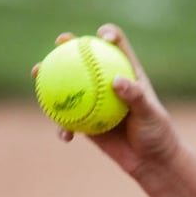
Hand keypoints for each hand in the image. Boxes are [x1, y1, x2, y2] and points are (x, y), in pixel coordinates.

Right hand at [32, 24, 178, 176]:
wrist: (152, 162)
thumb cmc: (158, 136)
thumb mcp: (151, 115)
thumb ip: (136, 97)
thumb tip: (116, 81)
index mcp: (126, 74)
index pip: (116, 46)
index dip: (108, 34)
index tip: (101, 37)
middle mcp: (106, 83)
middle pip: (83, 57)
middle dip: (68, 44)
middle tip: (60, 42)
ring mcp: (93, 100)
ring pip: (67, 84)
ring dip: (49, 75)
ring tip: (37, 72)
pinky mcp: (84, 120)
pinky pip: (66, 118)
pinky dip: (62, 124)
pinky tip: (64, 135)